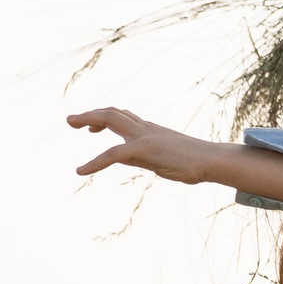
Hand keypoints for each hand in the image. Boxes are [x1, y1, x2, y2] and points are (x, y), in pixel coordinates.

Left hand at [67, 107, 223, 183]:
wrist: (211, 161)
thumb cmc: (194, 162)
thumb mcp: (165, 158)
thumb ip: (148, 156)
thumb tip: (138, 159)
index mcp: (150, 131)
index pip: (123, 117)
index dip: (104, 118)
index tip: (91, 128)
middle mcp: (144, 129)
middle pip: (113, 113)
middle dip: (91, 114)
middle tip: (71, 120)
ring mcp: (144, 136)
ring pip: (111, 120)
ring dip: (88, 119)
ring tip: (71, 122)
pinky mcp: (143, 150)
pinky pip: (112, 153)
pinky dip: (94, 162)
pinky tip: (81, 171)